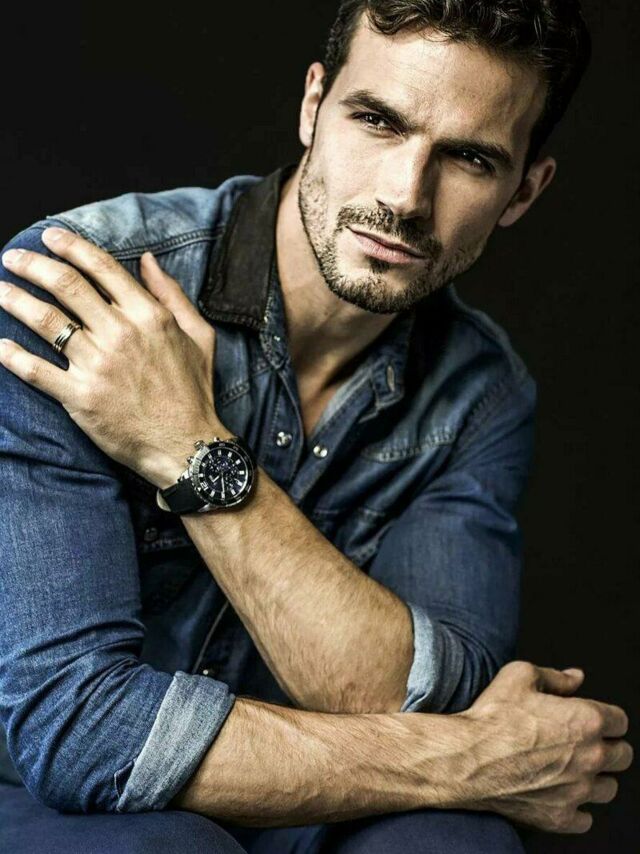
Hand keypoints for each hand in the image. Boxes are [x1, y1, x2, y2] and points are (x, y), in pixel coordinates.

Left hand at [0, 227, 224, 486]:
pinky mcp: (80, 397)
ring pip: (45, 321)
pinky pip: (36, 370)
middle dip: (33, 264)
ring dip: (15, 300)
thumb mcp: (199, 336)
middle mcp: (121, 334)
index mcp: (149, 316)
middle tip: (13, 257)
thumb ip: (172, 294)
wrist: (186, 446)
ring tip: (0, 290)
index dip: (71, 246)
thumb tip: (147, 259)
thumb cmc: (193, 392)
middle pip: (66, 285)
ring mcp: (98, 366)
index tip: (50, 237)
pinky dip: (12, 356)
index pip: (101, 268)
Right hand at [455, 660, 632, 833]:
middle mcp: (590, 757)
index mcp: (586, 720)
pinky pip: (586, 819)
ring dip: (596, 778)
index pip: (620, 721)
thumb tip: (575, 677)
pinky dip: (577, 808)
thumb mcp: (519, 675)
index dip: (607, 717)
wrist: (467, 757)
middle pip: (623, 756)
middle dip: (609, 747)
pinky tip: (560, 793)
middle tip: (586, 742)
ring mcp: (578, 791)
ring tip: (574, 769)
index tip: (594, 719)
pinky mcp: (561, 816)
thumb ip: (555, 676)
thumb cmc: (492, 716)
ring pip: (609, 789)